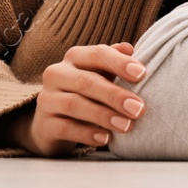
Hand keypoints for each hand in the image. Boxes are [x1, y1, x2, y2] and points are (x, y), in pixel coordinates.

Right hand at [12, 43, 146, 155]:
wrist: (53, 123)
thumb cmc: (85, 93)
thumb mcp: (100, 75)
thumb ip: (114, 61)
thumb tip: (129, 49)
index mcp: (74, 57)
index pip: (96, 54)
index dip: (119, 63)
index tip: (142, 73)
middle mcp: (57, 74)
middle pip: (86, 81)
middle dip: (115, 95)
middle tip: (139, 108)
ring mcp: (47, 99)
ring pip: (74, 104)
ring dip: (103, 115)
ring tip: (127, 125)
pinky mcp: (44, 124)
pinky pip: (65, 128)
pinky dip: (87, 134)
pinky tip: (105, 139)